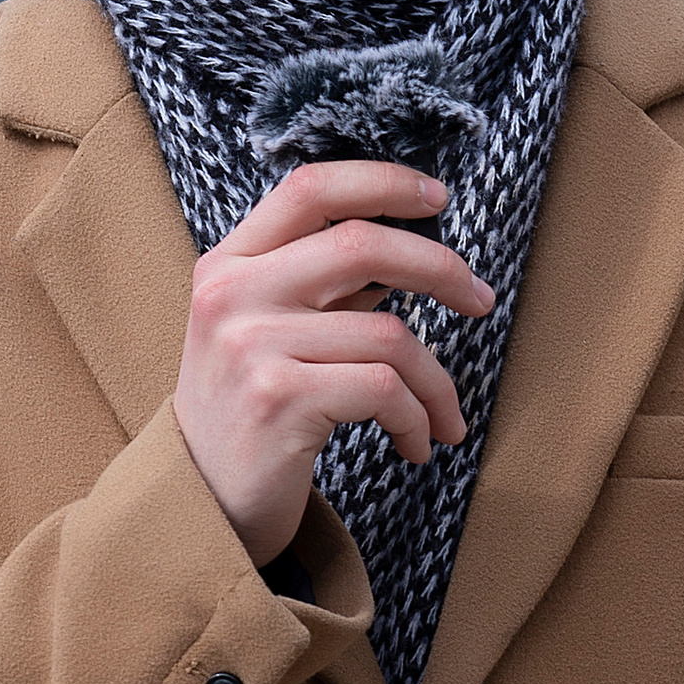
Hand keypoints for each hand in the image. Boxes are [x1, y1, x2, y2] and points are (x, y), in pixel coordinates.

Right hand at [172, 155, 494, 566]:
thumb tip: (410, 251)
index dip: (381, 181)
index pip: (310, 187)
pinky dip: (417, 418)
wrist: (203, 502)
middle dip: (441, 268)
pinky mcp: (278, 401)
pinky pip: (384, 391)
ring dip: (436, 381)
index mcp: (229, 263)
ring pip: (389, 334)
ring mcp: (250, 346)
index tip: (437, 198)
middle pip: (362, 243)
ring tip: (443, 415)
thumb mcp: (267, 329)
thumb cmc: (253, 410)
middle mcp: (232, 294)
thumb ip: (321, 285)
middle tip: (480, 300)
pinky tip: (416, 443)